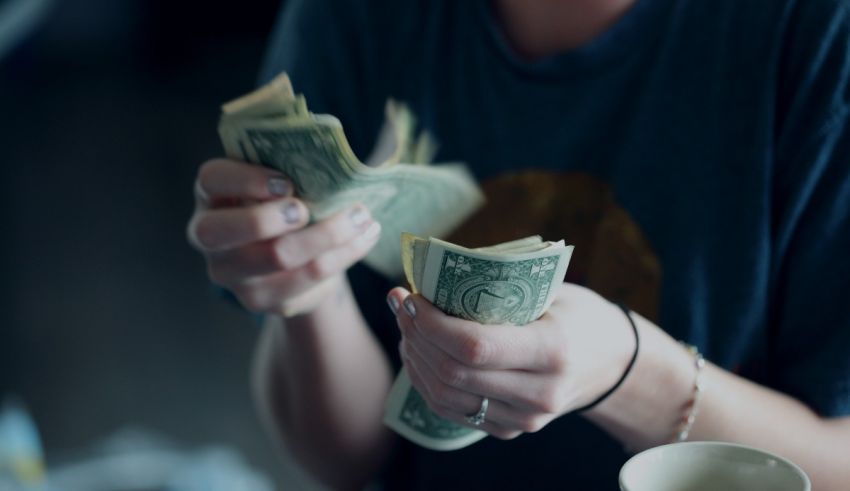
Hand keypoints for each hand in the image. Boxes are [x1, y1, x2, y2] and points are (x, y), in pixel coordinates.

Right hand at [187, 158, 380, 316]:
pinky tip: (366, 236)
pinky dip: (344, 254)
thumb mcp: (281, 179)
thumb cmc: (286, 202)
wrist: (293, 257)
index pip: (212, 179)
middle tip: (307, 209)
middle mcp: (208, 236)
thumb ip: (291, 166)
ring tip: (362, 217)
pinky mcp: (261, 299)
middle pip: (223, 231)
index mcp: (211, 194)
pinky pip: (307, 279)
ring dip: (327, 234)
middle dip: (270, 218)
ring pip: (276, 257)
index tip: (287, 182)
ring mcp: (231, 273)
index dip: (246, 179)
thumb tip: (332, 152)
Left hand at [387, 283, 634, 438]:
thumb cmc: (579, 315)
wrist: (612, 363)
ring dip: (415, 359)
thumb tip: (434, 274)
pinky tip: (418, 353)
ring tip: (406, 326)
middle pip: (453, 373)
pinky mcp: (510, 429)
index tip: (411, 296)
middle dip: (416, 336)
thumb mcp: (552, 291)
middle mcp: (539, 393)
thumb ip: (500, 287)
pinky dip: (426, 381)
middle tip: (401, 304)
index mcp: (553, 350)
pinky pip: (453, 411)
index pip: (474, 346)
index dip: (431, 323)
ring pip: (446, 397)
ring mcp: (525, 418)